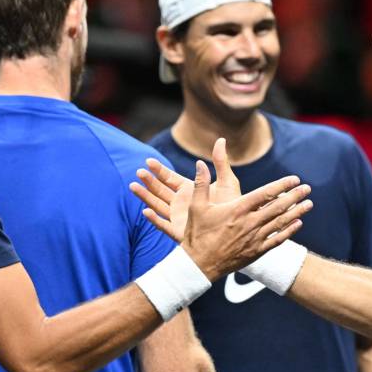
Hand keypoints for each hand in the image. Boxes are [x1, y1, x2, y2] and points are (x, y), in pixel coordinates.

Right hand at [128, 139, 249, 242]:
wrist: (238, 229)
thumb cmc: (234, 206)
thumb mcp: (227, 181)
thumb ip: (220, 161)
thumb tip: (220, 139)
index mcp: (189, 190)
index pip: (169, 178)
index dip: (158, 170)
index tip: (148, 161)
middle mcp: (181, 202)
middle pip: (160, 190)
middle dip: (149, 181)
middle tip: (139, 172)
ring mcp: (179, 217)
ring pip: (157, 205)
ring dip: (145, 196)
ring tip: (133, 186)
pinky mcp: (180, 231)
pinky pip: (163, 226)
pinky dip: (154, 219)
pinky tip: (145, 212)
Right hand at [141, 152, 309, 281]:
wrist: (199, 266)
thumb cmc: (197, 235)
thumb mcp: (196, 207)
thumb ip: (200, 183)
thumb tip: (200, 163)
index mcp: (237, 209)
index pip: (265, 194)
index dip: (282, 185)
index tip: (294, 179)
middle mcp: (249, 223)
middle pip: (278, 207)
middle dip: (295, 196)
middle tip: (307, 188)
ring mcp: (255, 238)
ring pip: (281, 223)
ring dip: (297, 212)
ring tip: (309, 204)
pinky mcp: (256, 251)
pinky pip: (277, 240)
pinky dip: (289, 231)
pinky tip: (298, 224)